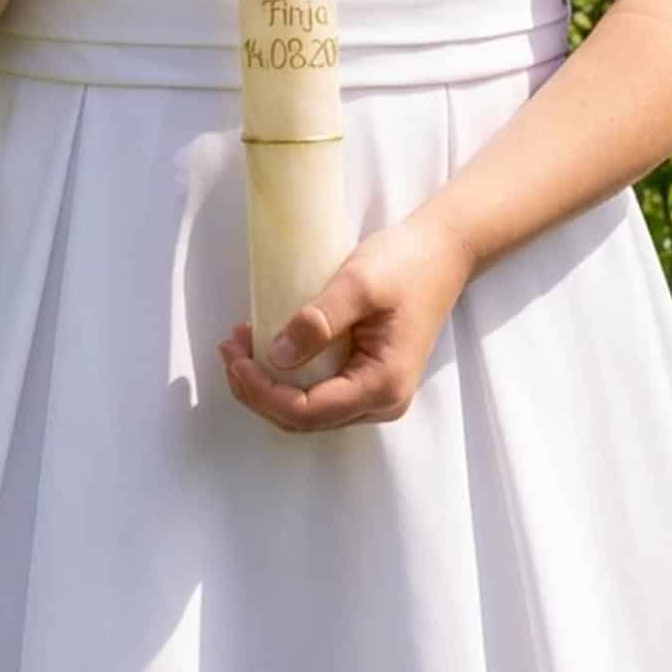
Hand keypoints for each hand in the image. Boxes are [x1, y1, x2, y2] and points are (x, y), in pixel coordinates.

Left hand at [217, 214, 474, 433]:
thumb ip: (319, 321)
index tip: (234, 355)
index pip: (306, 411)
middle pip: (304, 419)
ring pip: (308, 411)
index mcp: (381, 385)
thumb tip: (277, 356)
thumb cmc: (405, 264)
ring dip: (268, 386)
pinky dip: (287, 377)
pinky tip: (266, 347)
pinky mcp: (368, 378)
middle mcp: (380, 402)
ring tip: (239, 346)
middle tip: (228, 349)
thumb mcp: (358, 283)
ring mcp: (375, 394)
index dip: (262, 391)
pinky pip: (319, 392)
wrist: (443, 252)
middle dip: (257, 391)